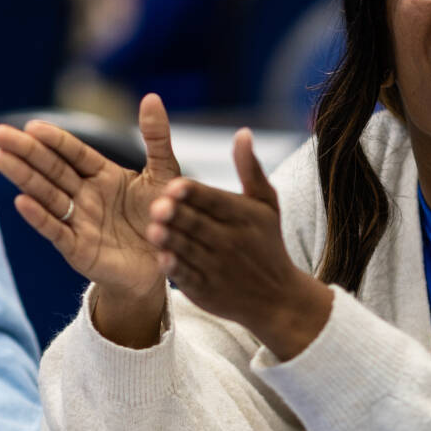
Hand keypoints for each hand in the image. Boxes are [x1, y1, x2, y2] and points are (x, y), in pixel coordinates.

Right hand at [0, 94, 180, 345]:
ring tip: (0, 157)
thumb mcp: (164, 175)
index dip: (54, 140)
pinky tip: (21, 201)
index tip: (32, 126)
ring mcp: (79, 221)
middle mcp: (85, 195)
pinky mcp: (78, 248)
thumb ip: (156, 139)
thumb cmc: (164, 217)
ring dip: (23, 177)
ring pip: (46, 194)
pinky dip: (39, 216)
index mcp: (103, 174)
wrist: (168, 262)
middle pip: (51, 169)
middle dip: (26, 151)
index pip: (73, 153)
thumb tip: (151, 97)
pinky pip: (56, 230)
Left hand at [147, 129, 332, 360]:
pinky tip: (162, 259)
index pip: (214, 200)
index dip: (194, 193)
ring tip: (152, 229)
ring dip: (171, 241)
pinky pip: (188, 277)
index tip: (176, 183)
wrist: (278, 298)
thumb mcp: (267, 205)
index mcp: (243, 215)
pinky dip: (175, 269)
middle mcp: (231, 240)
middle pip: (198, 224)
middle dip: (178, 215)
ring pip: (189, 250)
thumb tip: (243, 132)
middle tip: (157, 205)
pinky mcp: (206, 290)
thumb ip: (250, 169)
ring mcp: (218, 267)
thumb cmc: (267, 243)